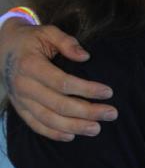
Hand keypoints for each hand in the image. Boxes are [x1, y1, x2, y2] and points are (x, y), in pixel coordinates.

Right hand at [0, 19, 117, 140]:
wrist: (1, 48)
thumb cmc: (31, 39)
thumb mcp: (47, 32)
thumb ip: (66, 42)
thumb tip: (85, 57)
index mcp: (31, 65)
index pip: (62, 83)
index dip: (86, 89)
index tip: (108, 92)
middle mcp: (24, 86)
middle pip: (59, 105)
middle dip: (87, 111)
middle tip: (111, 113)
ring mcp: (20, 100)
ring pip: (48, 119)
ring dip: (74, 126)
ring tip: (97, 129)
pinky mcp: (20, 108)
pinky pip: (35, 125)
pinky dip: (53, 133)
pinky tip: (72, 135)